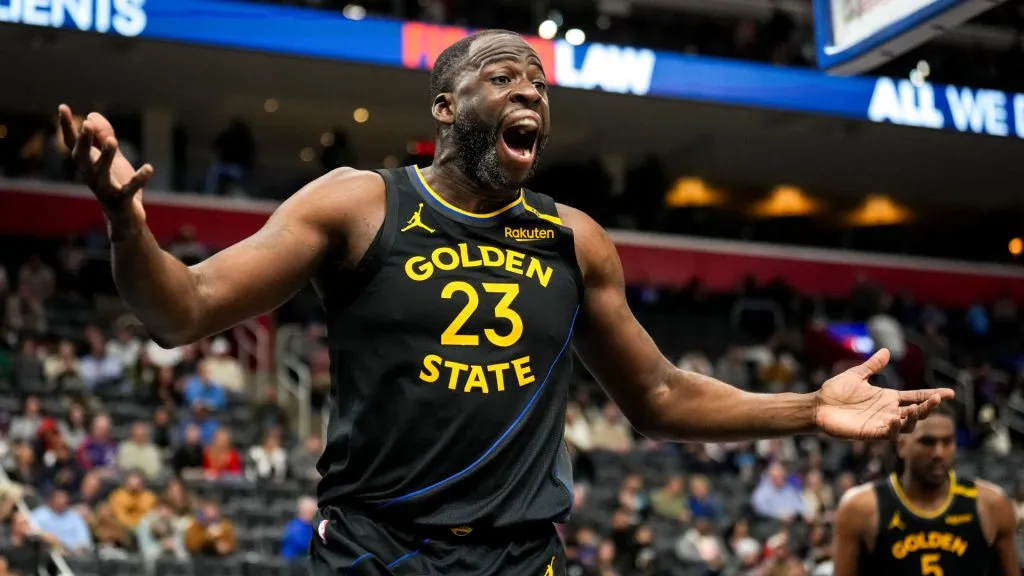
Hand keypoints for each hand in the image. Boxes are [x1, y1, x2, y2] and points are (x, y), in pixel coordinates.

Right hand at [58, 104, 152, 227]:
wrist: (126, 219)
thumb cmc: (117, 185)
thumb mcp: (113, 159)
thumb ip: (105, 137)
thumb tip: (92, 115)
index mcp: (88, 164)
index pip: (73, 143)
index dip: (67, 126)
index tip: (62, 106)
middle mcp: (91, 176)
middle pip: (82, 157)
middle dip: (84, 141)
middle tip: (87, 124)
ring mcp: (104, 190)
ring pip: (101, 173)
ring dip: (106, 157)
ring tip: (113, 141)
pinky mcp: (121, 202)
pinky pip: (129, 190)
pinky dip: (138, 179)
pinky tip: (149, 168)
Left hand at [815, 349, 954, 438]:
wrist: (817, 406)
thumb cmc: (834, 392)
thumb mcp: (856, 376)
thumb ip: (872, 366)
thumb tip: (887, 351)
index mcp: (887, 398)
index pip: (915, 397)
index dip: (931, 395)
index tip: (950, 393)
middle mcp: (887, 412)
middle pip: (916, 412)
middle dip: (928, 407)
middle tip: (938, 399)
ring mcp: (880, 423)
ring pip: (906, 425)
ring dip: (913, 418)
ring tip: (915, 408)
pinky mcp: (869, 433)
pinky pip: (887, 434)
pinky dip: (893, 428)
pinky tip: (893, 419)